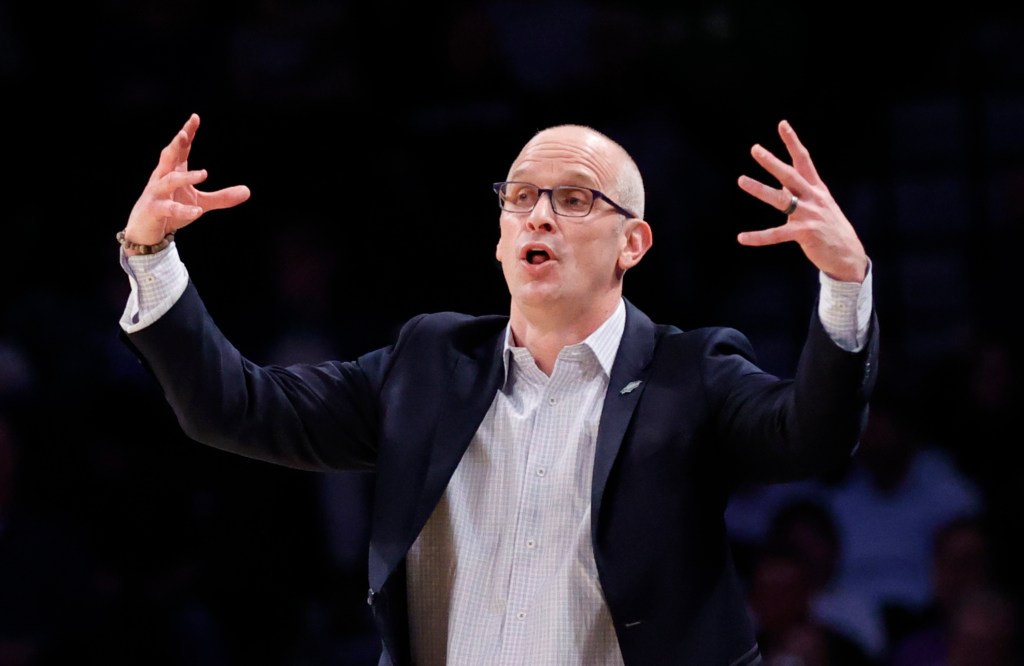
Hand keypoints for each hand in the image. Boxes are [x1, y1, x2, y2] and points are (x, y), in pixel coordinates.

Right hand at [123, 113, 250, 248]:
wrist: (146, 231)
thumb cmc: (170, 211)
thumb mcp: (200, 202)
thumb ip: (222, 197)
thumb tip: (248, 191)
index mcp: (173, 171)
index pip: (181, 149)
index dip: (187, 133)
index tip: (195, 118)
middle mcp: (162, 178)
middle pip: (168, 157)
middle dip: (175, 145)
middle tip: (183, 134)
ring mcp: (156, 193)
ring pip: (169, 181)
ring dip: (186, 177)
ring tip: (204, 173)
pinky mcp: (154, 210)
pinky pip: (169, 208)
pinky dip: (183, 209)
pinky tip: (197, 211)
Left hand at [736, 120, 867, 282]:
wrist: (848, 255)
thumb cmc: (830, 229)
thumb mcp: (819, 206)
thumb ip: (800, 193)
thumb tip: (781, 183)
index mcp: (817, 189)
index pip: (804, 160)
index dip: (793, 142)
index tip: (782, 124)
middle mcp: (814, 198)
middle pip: (790, 175)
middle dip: (772, 162)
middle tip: (755, 149)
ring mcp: (809, 215)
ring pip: (780, 199)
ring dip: (759, 189)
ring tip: (741, 180)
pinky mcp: (805, 233)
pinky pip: (776, 234)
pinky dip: (758, 237)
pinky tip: (742, 238)